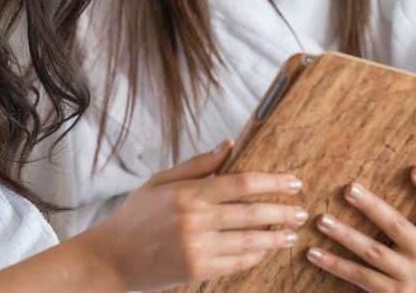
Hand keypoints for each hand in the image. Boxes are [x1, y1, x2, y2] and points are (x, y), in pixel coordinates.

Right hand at [80, 140, 308, 291]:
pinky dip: (255, 255)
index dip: (273, 182)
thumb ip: (198, 165)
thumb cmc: (137, 215)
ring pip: (250, 241)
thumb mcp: (162, 182)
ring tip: (291, 233)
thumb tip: (229, 145)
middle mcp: (196, 221)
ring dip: (275, 238)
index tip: (293, 182)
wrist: (113, 257)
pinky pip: (237, 262)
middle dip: (282, 211)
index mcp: (189, 193)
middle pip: (253, 213)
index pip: (242, 183)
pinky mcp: (199, 270)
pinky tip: (265, 250)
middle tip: (302, 211)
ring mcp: (199, 248)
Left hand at [308, 166, 415, 292]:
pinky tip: (313, 252)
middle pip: (398, 225)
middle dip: (371, 206)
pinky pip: (359, 275)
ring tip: (321, 220)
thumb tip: (360, 177)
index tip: (414, 168)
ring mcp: (413, 278)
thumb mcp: (407, 239)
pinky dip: (334, 263)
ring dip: (344, 234)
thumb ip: (395, 215)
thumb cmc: (398, 259)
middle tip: (348, 189)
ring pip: (374, 251)